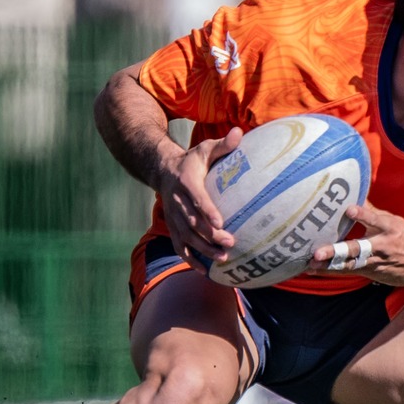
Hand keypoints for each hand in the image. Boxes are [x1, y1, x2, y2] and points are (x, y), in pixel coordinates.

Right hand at [160, 128, 240, 267]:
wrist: (163, 171)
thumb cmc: (192, 160)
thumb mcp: (205, 149)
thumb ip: (223, 145)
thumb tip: (240, 133)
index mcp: (186, 183)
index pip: (197, 198)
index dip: (207, 210)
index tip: (221, 222)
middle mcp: (176, 202)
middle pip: (192, 222)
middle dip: (209, 235)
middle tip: (230, 243)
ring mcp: (173, 217)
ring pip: (186, 237)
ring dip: (203, 250)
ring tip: (223, 258)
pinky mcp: (172, 227)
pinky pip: (178, 246)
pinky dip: (189, 259)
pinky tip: (204, 271)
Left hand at [309, 203, 403, 287]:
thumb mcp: (396, 222)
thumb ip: (374, 213)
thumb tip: (357, 194)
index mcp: (390, 228)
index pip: (375, 219)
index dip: (362, 214)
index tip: (349, 209)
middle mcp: (381, 245)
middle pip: (356, 248)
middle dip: (336, 251)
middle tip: (317, 252)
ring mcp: (375, 262)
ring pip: (348, 264)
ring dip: (328, 265)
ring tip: (310, 264)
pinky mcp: (371, 273)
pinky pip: (348, 272)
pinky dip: (331, 271)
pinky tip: (315, 270)